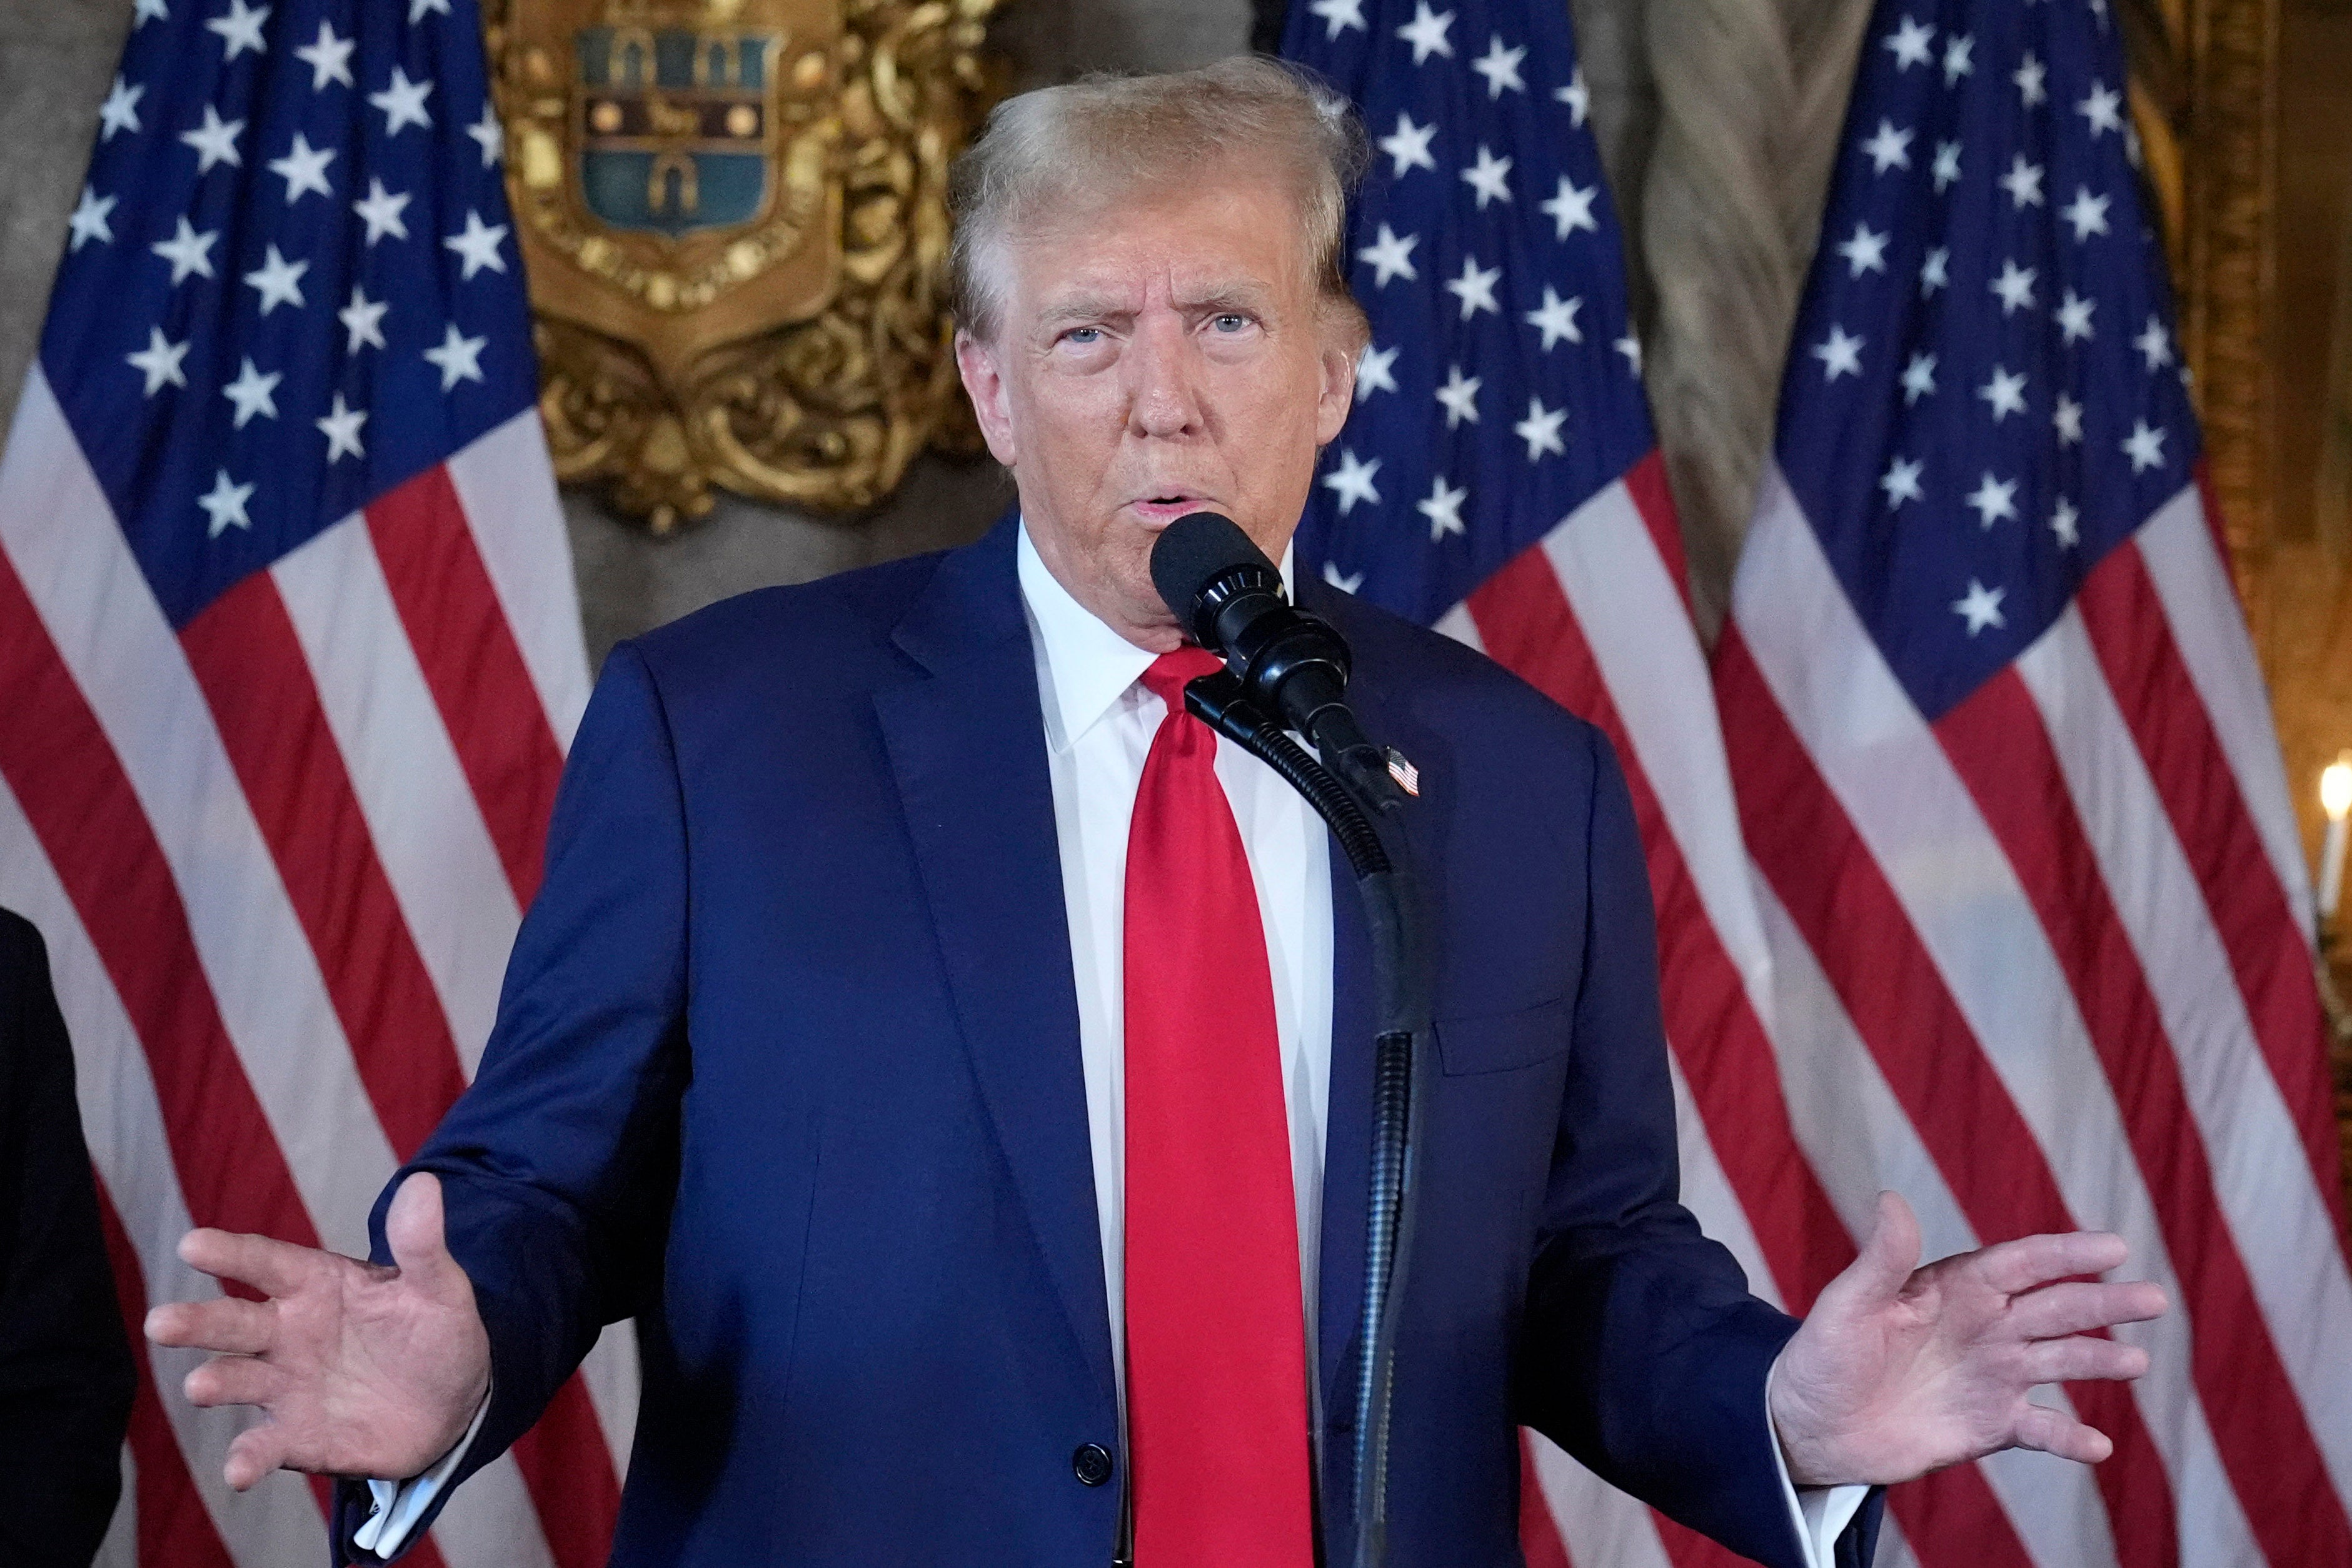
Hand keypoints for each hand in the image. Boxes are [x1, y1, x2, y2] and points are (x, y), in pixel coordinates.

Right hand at [145, 1173, 491, 1488]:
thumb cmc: (434, 1334)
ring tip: (201, 1384)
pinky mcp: (296, 1437)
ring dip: (217, 1382)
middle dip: (197, 1322)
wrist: (455, 1405)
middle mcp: (288, 1333)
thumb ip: (421, 1245)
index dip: (232, 1254)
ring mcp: (287, 1386)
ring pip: (238, 1381)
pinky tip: (239, 1470)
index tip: (193, 1245)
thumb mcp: (438, 1288)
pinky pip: (265, 1446)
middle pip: (235, 1322)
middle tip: (162, 1322)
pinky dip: (249, 1458)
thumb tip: (423, 1183)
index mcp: (316, 1285)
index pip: (268, 1263)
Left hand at [1769, 1191, 2167, 1486]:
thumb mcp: (1850, 1304)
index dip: (2068, 1254)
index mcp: (1955, 1288)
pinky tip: (2099, 1445)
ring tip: (2137, 1361)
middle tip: (2153, 1299)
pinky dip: (2070, 1437)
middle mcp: (1984, 1327)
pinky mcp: (1988, 1424)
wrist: (1810, 1425)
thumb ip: (1881, 1258)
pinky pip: (2041, 1429)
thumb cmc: (1823, 1356)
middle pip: (2057, 1308)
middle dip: (2105, 1304)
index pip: (2023, 1263)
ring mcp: (1991, 1375)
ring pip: (2060, 1361)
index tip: (2114, 1248)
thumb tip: (1891, 1198)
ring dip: (2099, 1360)